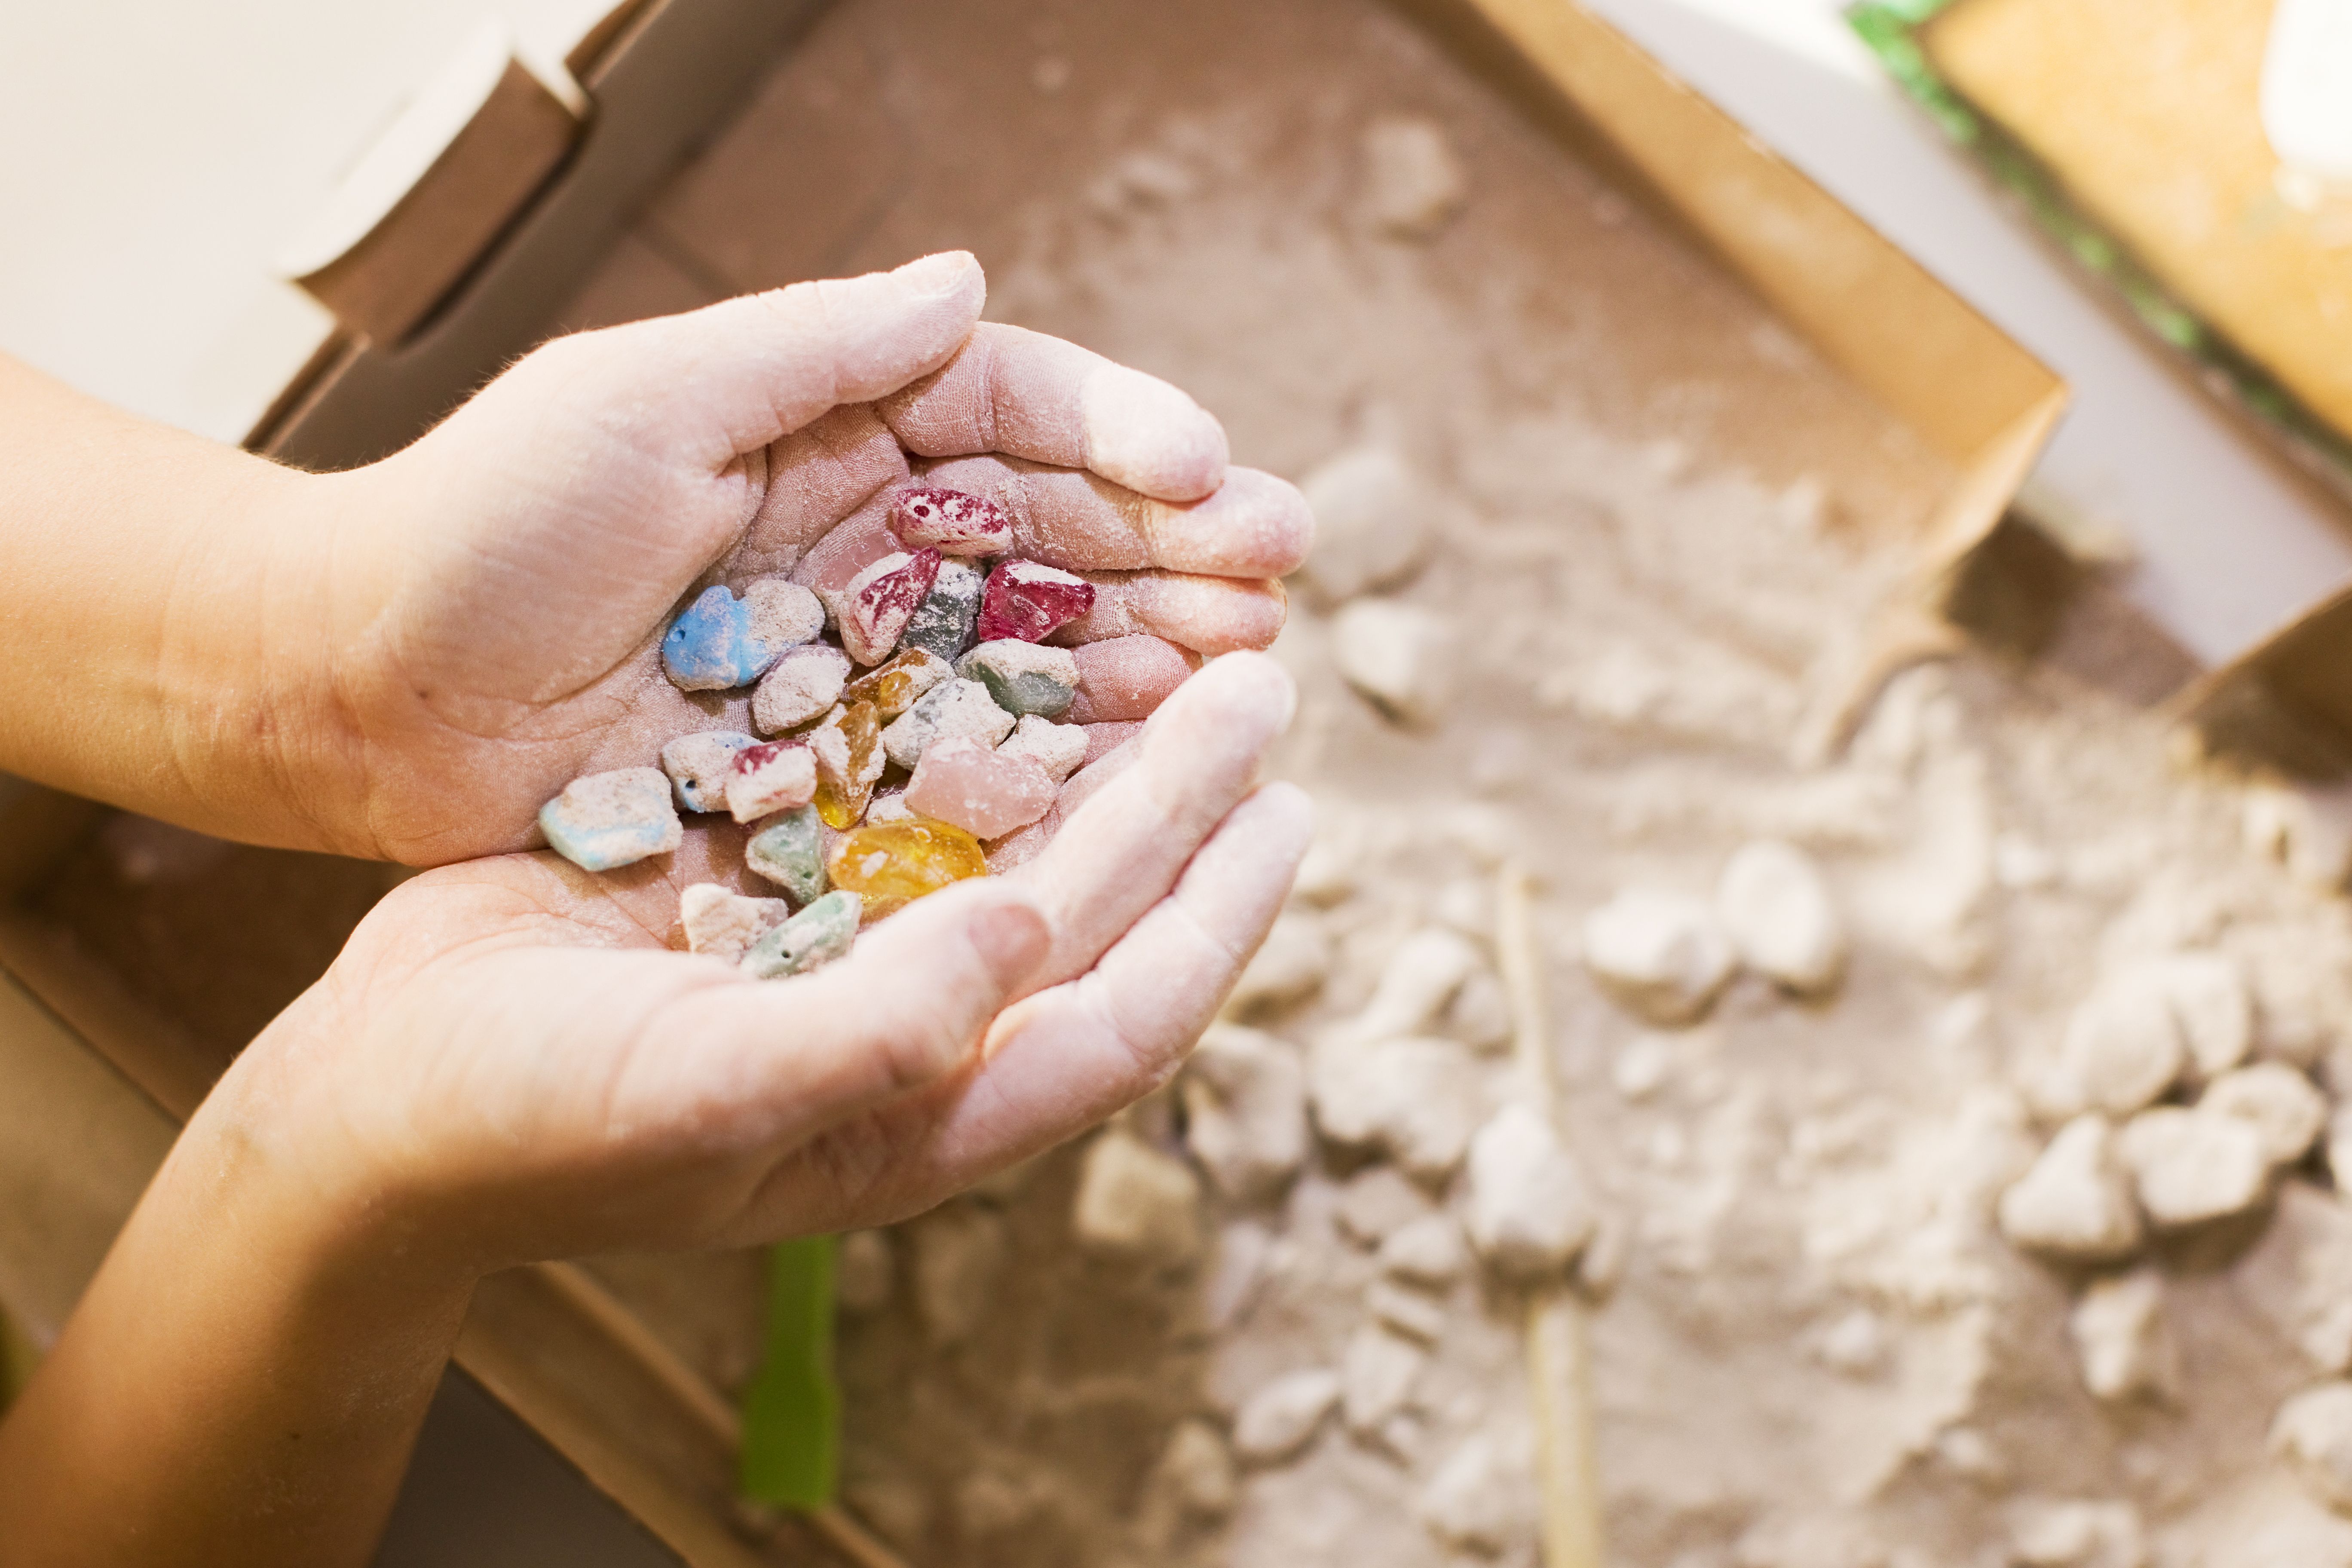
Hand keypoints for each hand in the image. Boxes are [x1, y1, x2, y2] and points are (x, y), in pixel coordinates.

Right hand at [206, 654, 1307, 1269]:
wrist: (374, 1093)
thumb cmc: (522, 1126)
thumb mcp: (696, 1096)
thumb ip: (876, 1036)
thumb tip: (1030, 935)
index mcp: (922, 1115)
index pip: (1122, 1018)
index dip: (1217, 920)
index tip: (1288, 809)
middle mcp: (915, 1031)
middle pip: (1096, 909)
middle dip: (1185, 798)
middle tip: (1261, 679)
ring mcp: (852, 952)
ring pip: (1025, 841)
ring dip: (1107, 754)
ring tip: (1183, 648)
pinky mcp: (787, 884)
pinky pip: (924, 797)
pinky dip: (982, 728)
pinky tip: (1026, 647)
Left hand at [309, 251, 1310, 863]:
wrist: (357, 692)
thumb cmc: (479, 525)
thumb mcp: (639, 402)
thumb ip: (813, 350)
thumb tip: (964, 283)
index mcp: (821, 429)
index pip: (1005, 414)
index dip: (1118, 437)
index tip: (1214, 470)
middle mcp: (856, 535)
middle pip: (1049, 530)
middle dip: (1171, 548)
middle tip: (1280, 576)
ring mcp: (852, 654)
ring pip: (1032, 643)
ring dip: (1145, 651)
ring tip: (1248, 667)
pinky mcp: (828, 760)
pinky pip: (968, 754)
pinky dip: (1061, 757)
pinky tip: (1150, 765)